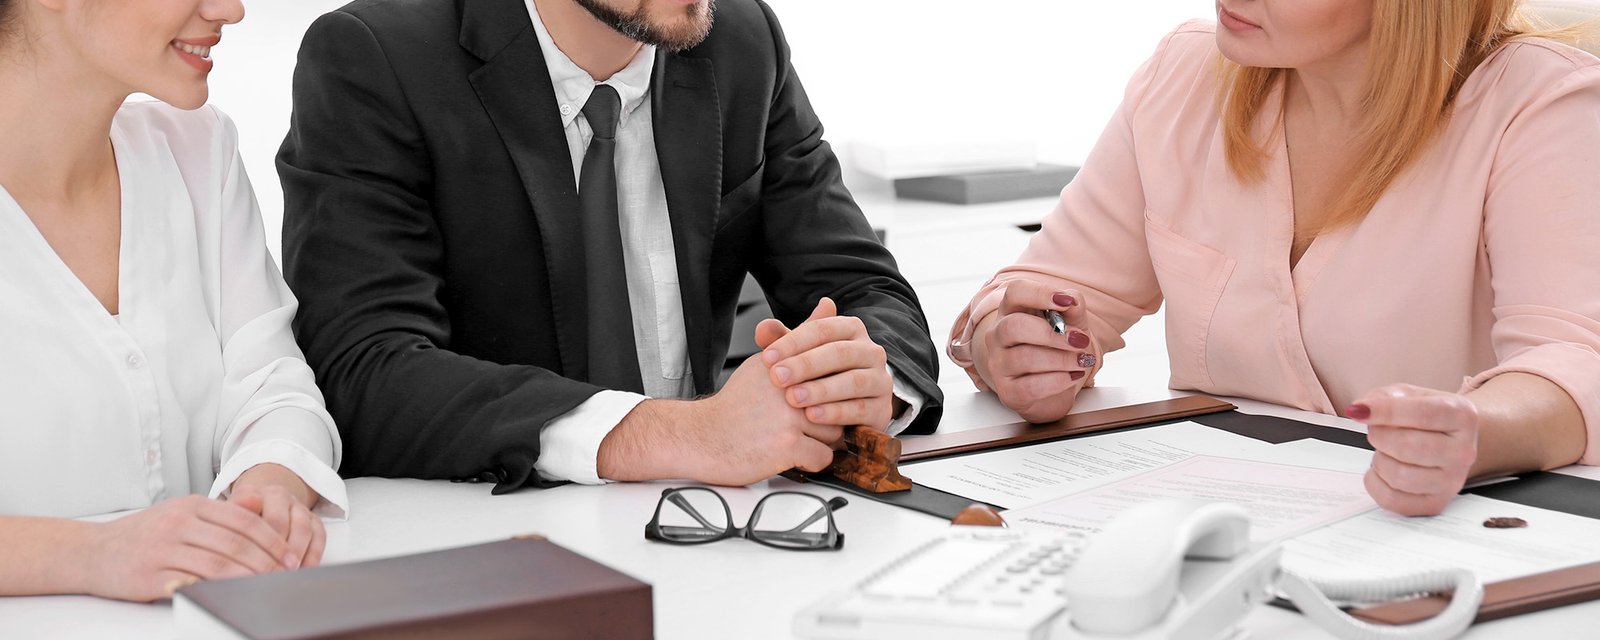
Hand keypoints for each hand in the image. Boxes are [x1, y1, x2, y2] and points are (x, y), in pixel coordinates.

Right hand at [83, 495, 293, 601]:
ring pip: (220, 564)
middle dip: (267, 562)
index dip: (272, 540)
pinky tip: (234, 597)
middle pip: (237, 543)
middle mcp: (179, 523)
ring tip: (266, 588)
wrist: (90, 552)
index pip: (244, 520)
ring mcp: (163, 548)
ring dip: (249, 579)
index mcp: (191, 505)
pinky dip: (219, 590)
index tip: (289, 557)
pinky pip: (193, 583)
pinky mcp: (150, 575)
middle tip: (284, 576)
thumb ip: (217, 514)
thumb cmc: (144, 534)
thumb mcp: (180, 513)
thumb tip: (260, 511)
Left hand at [230, 464, 326, 569]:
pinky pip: (319, 537)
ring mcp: (298, 507)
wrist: (261, 509)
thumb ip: (230, 523)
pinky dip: (313, 556)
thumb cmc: (239, 523)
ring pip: (302, 530)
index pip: (252, 519)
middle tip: (267, 576)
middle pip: (279, 523)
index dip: (252, 546)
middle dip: (274, 553)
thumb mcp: (225, 523)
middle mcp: (277, 495)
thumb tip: (237, 519)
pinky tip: (303, 571)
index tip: (248, 568)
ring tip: (285, 576)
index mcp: (251, 494)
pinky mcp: (314, 520)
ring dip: (295, 556)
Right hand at [598, 355, 836, 485]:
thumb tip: (828, 305)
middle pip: (837, 405)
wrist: (701, 438)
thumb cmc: (734, 406)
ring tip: (789, 438)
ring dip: (818, 442)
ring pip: (835, 434)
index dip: (827, 393)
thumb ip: (800, 337)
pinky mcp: (788, 445)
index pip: (832, 373)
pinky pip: (823, 457)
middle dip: (824, 419)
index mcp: (786, 364)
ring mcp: (789, 416)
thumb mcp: (766, 363)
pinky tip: (789, 455)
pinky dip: (811, 462)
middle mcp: (789, 386)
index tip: (814, 403)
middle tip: (801, 424)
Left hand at [754, 297, 893, 430]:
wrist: (841, 414)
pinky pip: (860, 409)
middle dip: (805, 365)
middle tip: (777, 377)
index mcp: (851, 329)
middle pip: (839, 353)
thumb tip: (763, 327)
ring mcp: (880, 381)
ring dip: (821, 390)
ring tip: (793, 398)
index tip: (766, 357)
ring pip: (853, 381)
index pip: (823, 328)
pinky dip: (835, 413)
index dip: (793, 341)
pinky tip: (811, 416)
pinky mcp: (882, 409)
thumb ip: (780, 342)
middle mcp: (871, 352)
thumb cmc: (814, 377)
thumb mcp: (796, 356)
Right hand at [970, 281, 1095, 422]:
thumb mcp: (1071, 323)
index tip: (1066, 302)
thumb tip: (1072, 301)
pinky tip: (1071, 376)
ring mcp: (998, 364)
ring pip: (1025, 358)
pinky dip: (1058, 381)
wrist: (1053, 387)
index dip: (1040, 294)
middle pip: (1014, 326)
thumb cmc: (1057, 348)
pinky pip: (1031, 386)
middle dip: (1052, 335)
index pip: (1015, 292)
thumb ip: (1073, 307)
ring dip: (1061, 360)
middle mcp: (998, 335)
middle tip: (1079, 341)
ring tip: (1082, 361)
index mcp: (1011, 311)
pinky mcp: (1008, 391)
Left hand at [1348, 384, 1479, 515]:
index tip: (1359, 411)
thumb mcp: (1409, 394)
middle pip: (1407, 446)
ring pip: (1398, 475)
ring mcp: (1451, 481)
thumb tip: (1362, 410)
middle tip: (1376, 431)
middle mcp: (1463, 451)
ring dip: (1379, 460)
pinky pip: (1392, 499)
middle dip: (1379, 436)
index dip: (1387, 412)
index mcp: (1462, 416)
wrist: (1451, 441)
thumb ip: (1384, 396)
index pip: (1424, 414)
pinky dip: (1375, 483)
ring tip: (1386, 451)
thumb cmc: (1428, 417)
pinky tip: (1383, 470)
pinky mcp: (1435, 503)